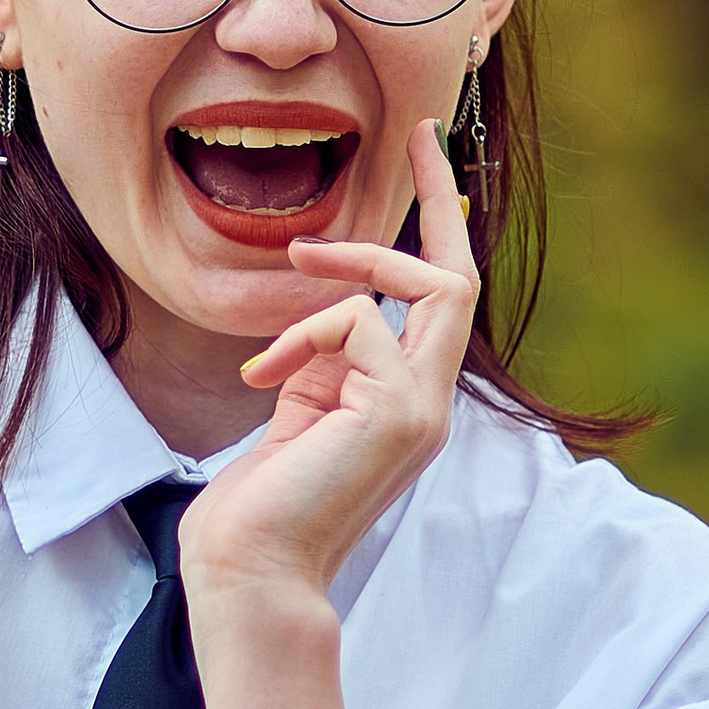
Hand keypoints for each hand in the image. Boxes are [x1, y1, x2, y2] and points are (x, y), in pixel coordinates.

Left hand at [179, 120, 480, 608]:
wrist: (251, 574)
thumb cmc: (257, 506)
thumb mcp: (296, 409)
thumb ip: (325, 362)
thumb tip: (333, 313)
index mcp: (406, 404)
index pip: (440, 303)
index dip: (439, 226)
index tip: (426, 154)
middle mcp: (429, 405)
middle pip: (458, 279)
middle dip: (439, 200)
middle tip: (417, 135)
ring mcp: (424, 409)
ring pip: (422, 289)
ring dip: (345, 275)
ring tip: (280, 317)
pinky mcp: (400, 411)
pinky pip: (356, 324)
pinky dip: (302, 338)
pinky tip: (262, 382)